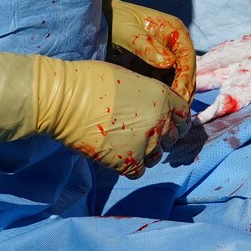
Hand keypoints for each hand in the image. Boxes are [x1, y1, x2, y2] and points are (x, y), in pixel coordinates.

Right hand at [0, 50, 189, 178]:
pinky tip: (117, 156)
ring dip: (146, 153)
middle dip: (162, 136)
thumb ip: (146, 94)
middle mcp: (160, 121)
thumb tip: (147, 105)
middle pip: (173, 137)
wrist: (65, 101)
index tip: (165, 122)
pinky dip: (130, 167)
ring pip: (157, 156)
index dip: (175, 120)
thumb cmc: (90, 80)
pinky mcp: (127, 162)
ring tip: (127, 145)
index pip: (184, 115)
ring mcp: (146, 143)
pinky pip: (138, 172)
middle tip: (142, 133)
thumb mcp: (129, 78)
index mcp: (163, 97)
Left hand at [104, 0, 196, 103]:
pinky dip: (165, 92)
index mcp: (174, 30)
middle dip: (184, 89)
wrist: (102, 16)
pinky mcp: (157, 63)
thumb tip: (168, 63)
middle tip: (177, 111)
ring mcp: (168, 53)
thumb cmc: (115, 19)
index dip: (185, 77)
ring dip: (176, 93)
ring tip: (170, 113)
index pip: (187, 56)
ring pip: (179, 77)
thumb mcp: (128, 31)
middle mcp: (175, 42)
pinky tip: (159, 105)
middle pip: (187, 69)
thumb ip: (147, 46)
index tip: (179, 95)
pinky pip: (166, 79)